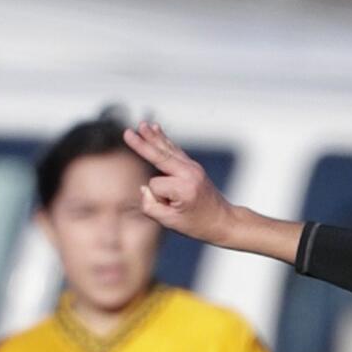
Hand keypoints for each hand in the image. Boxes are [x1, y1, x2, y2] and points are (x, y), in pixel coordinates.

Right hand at [124, 121, 238, 244]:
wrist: (224, 221)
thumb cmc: (198, 225)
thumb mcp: (171, 222)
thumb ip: (151, 207)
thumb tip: (144, 188)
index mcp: (184, 188)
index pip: (154, 184)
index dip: (157, 197)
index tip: (171, 208)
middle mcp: (189, 173)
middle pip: (159, 156)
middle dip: (142, 145)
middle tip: (126, 133)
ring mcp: (193, 167)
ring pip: (166, 149)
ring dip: (152, 137)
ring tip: (141, 126)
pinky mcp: (193, 166)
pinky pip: (174, 149)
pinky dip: (163, 140)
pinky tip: (154, 128)